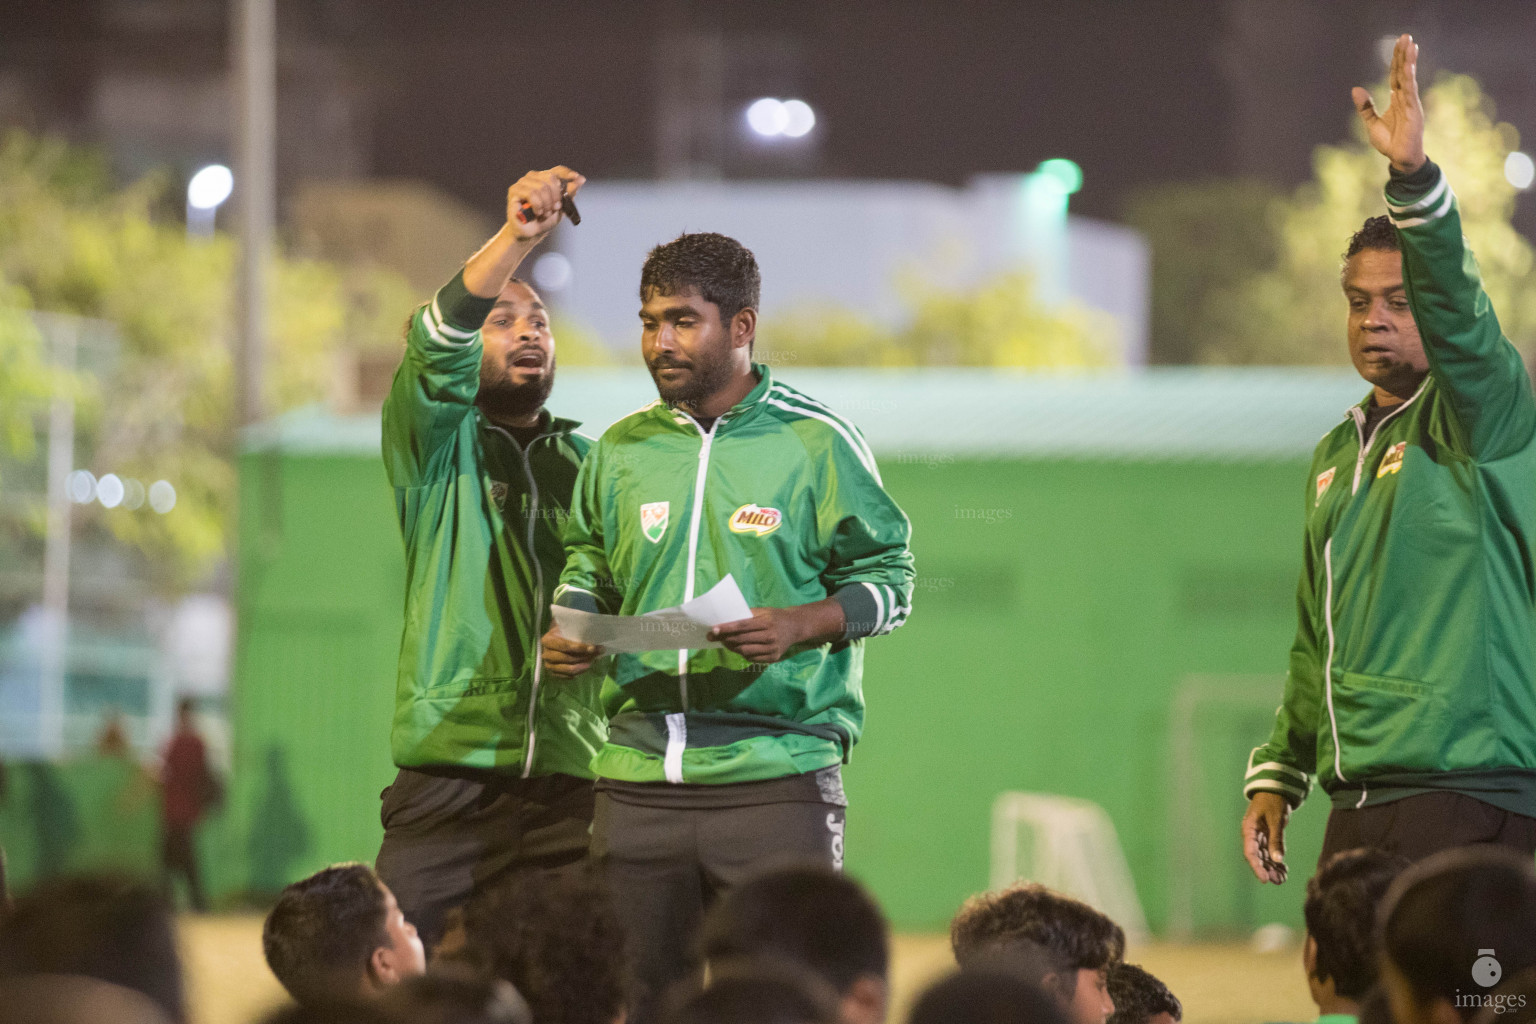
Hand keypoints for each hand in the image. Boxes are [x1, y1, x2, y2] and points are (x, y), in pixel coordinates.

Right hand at [506, 166, 585, 239]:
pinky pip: (531, 193)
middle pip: (551, 178)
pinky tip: (537, 212)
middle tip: (555, 208)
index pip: (557, 170)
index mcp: (545, 179)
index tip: (576, 177)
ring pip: (541, 187)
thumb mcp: (562, 207)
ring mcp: (523, 182)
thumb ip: (570, 193)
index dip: (567, 173)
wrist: (532, 233)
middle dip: (556, 196)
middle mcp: (533, 177)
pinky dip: (538, 205)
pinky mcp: (514, 190)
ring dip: (546, 204)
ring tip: (544, 214)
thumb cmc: (545, 220)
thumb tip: (581, 179)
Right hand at [540, 624, 600, 677]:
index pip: (564, 646)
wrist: (555, 639)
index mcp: (547, 641)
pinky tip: (585, 666)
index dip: (580, 648)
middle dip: (584, 657)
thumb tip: (595, 640)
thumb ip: (577, 632)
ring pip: (568, 669)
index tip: (593, 648)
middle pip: (567, 658)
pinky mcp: (553, 673)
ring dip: (582, 666)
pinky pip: (567, 676)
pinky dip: (578, 672)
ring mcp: (549, 665)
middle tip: (597, 654)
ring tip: (592, 661)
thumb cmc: (563, 632)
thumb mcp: (567, 628)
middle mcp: (546, 654)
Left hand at [708, 599, 845, 663]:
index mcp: (767, 622)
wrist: (796, 626)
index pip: (742, 626)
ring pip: (745, 651)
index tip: (714, 629)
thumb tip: (727, 620)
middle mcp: (770, 637)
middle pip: (741, 640)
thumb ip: (747, 615)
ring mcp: (772, 649)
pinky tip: (738, 648)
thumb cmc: (775, 617)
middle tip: (713, 637)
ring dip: (732, 647)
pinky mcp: (773, 658)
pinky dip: (742, 653)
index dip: (727, 628)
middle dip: (724, 639)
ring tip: (725, 642)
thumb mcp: (763, 611)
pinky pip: (752, 658)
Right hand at [1241, 791, 1291, 883]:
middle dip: (1266, 870)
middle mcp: (1252, 836)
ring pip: (1263, 857)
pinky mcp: (1266, 837)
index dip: (1257, 867)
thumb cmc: (1273, 802)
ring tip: (1283, 879)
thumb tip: (1277, 860)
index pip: (1250, 853)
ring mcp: (1259, 837)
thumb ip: (1276, 839)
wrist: (1275, 790)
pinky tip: (1284, 870)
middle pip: (1256, 858)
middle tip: (1278, 881)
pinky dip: (1276, 862)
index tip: (1265, 879)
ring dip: (1272, 868)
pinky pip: (1269, 853)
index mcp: (1249, 830)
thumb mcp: (1276, 820)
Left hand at [1353, 34, 1425, 173]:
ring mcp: (1411, 104)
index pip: (1396, 75)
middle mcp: (1406, 98)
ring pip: (1409, 78)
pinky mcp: (1413, 112)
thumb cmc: (1390, 142)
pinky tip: (1408, 67)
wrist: (1399, 159)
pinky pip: (1410, 92)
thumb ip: (1365, 107)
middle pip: (1404, 72)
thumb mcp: (1372, 123)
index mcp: (1397, 99)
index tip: (1399, 43)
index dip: (1397, 60)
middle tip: (1405, 36)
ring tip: (1410, 45)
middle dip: (1404, 54)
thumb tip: (1355, 89)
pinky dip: (1409, 79)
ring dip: (1409, 62)